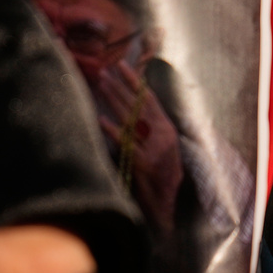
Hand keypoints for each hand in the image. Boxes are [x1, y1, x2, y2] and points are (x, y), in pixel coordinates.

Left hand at [98, 61, 183, 235]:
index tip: (121, 65)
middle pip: (139, 105)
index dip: (135, 82)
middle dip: (120, 87)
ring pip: (132, 119)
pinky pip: (126, 143)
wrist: (171, 207)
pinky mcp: (145, 163)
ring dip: (115, 100)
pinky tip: (101, 119)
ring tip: (101, 84)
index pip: (150, 99)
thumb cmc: (162, 179)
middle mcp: (164, 136)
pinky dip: (113, 131)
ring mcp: (155, 149)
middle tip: (103, 72)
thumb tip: (128, 111)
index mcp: (168, 130)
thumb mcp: (161, 150)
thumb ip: (148, 131)